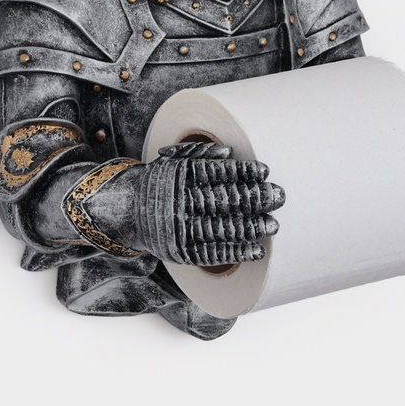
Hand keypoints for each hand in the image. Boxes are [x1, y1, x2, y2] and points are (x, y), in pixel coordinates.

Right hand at [140, 142, 285, 265]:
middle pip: (221, 200)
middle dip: (253, 199)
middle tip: (279, 197)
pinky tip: (256, 249)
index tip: (265, 171)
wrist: (125, 210)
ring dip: (250, 228)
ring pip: (219, 228)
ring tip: (273, 225)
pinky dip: (235, 252)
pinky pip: (211, 253)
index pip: (215, 172)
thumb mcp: (172, 160)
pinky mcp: (179, 251)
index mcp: (177, 175)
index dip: (242, 172)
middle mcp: (176, 201)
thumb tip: (228, 152)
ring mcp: (176, 228)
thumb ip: (199, 154)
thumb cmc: (159, 181)